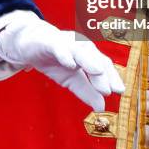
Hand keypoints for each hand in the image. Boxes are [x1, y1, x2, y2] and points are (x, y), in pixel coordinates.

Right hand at [0, 13, 124, 110]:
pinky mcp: (48, 41)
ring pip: (79, 50)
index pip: (103, 65)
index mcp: (88, 54)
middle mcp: (80, 45)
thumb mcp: (71, 79)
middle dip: (103, 72)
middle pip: (95, 57)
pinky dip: (65, 54)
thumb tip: (102, 107)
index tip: (120, 91)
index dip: (112, 76)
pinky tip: (70, 64)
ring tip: (97, 71)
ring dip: (89, 60)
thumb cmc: (54, 60)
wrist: (28, 44)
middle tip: (109, 89)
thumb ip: (87, 91)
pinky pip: (58, 47)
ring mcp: (65, 42)